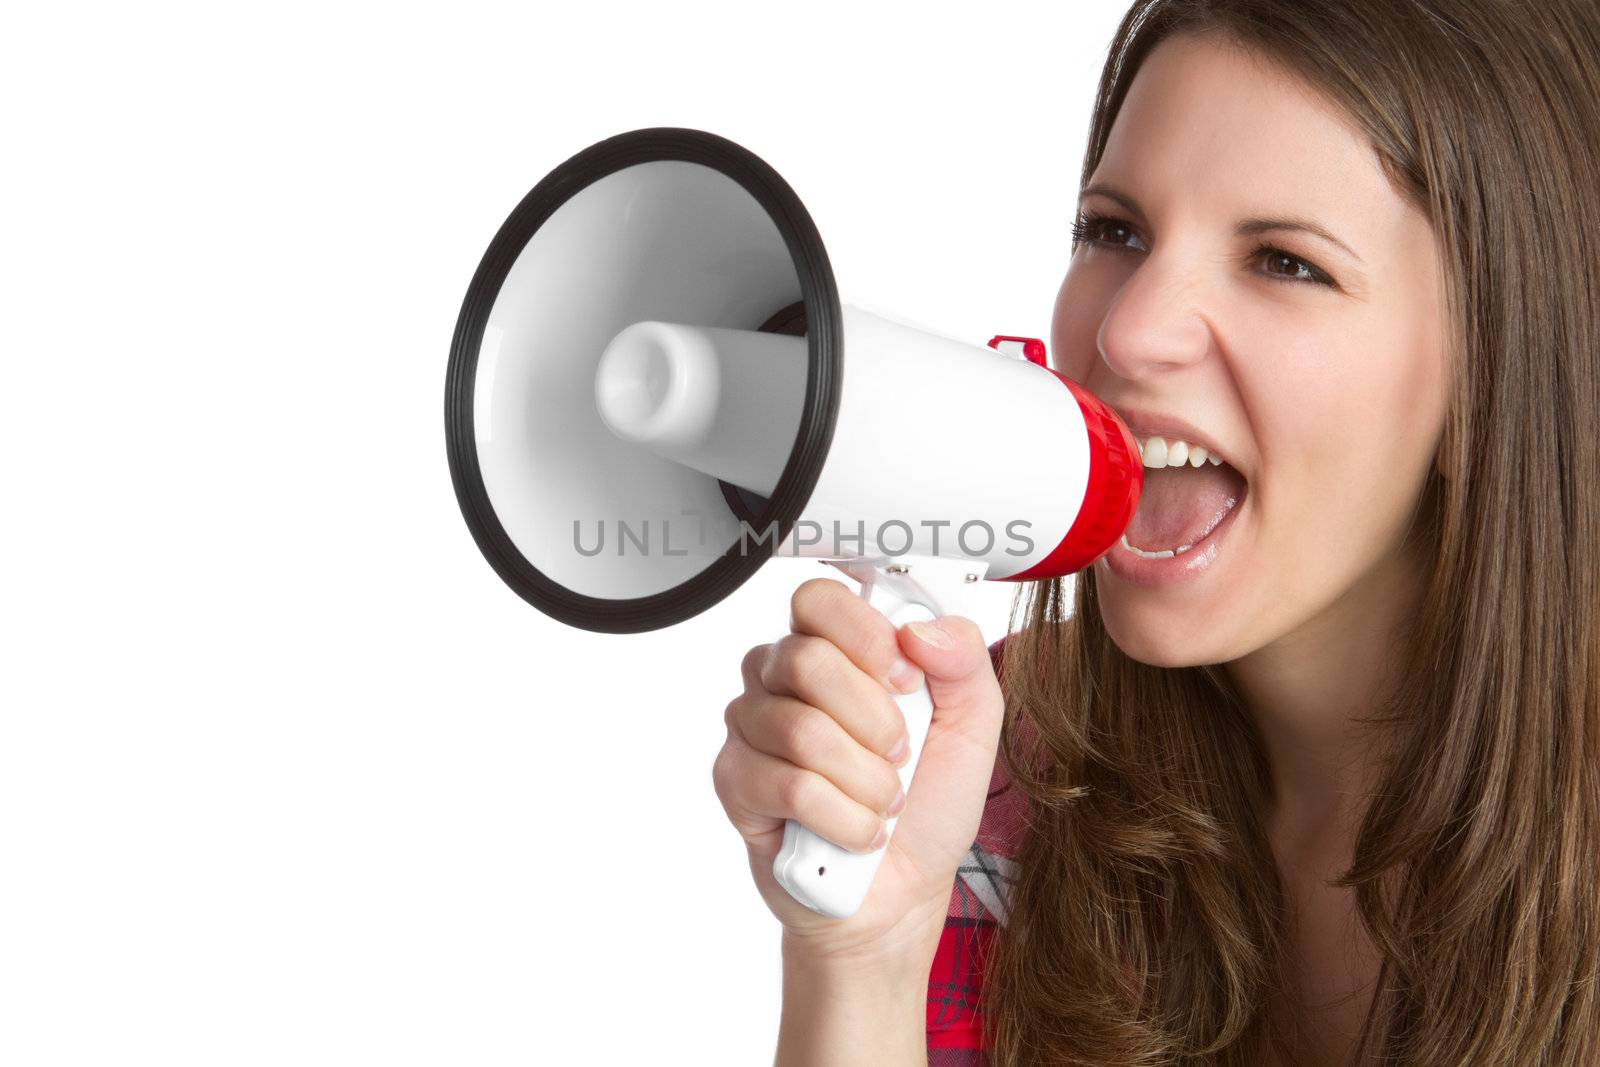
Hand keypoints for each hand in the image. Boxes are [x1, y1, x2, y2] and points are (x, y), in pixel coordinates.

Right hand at [711, 577, 1005, 967]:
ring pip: (799, 728)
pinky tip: (855, 831)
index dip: (864, 636)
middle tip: (899, 757)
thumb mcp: (973, 726)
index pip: (820, 599)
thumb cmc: (929, 805)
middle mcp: (781, 678)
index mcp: (836, 648)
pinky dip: (841, 818)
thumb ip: (963, 659)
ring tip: (883, 803)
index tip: (907, 681)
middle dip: (874, 722)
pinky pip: (785, 785)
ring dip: (864, 780)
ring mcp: (752, 729)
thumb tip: (918, 629)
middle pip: (806, 660)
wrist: (902, 893)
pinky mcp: (736, 783)